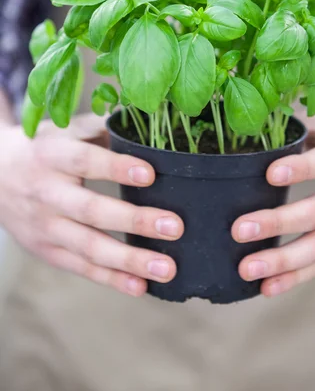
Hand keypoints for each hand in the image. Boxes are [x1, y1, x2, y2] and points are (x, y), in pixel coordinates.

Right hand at [0, 114, 183, 296]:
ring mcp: (45, 227)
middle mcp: (47, 193)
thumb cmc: (42, 150)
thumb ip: (100, 127)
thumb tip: (143, 125)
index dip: (117, 168)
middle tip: (174, 227)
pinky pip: (81, 268)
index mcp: (53, 156)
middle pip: (91, 210)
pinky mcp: (46, 251)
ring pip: (89, 247)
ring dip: (129, 260)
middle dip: (135, 221)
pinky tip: (140, 286)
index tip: (150, 174)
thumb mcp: (63, 130)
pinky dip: (111, 279)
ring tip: (167, 268)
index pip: (86, 161)